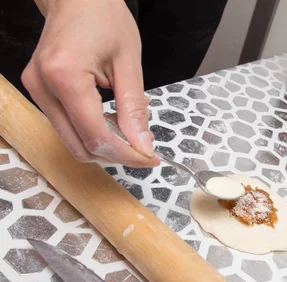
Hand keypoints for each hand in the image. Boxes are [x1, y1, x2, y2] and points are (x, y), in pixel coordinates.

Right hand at [22, 0, 159, 167]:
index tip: (150, 158)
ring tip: (129, 131)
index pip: (96, 136)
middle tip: (144, 149)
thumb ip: (134, 109)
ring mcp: (36, 90)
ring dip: (103, 146)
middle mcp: (43, 87)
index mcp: (65, 76)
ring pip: (71, 141)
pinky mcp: (39, 91)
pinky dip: (91, 132)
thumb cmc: (104, 18)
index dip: (126, 154)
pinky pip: (66, 127)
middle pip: (80, 146)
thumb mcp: (129, 63)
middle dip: (116, 155)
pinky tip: (111, 121)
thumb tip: (142, 146)